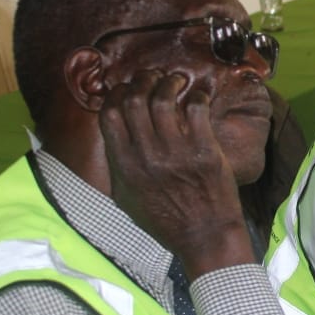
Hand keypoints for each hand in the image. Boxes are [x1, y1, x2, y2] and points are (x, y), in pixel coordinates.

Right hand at [99, 70, 254, 279]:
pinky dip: (197, 96)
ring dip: (169, 83)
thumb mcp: (127, 199)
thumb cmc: (165, 220)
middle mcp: (146, 156)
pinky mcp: (204, 150)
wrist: (204, 235)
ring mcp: (175, 152)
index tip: (126, 89)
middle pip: (134, 101)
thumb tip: (111, 137)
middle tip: (153, 78)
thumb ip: (117, 167)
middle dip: (142, 81)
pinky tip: (198, 96)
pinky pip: (196, 109)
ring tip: (176, 81)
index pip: (110, 115)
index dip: (117, 95)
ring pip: (164, 100)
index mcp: (125, 166)